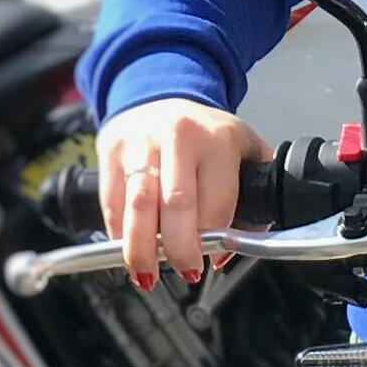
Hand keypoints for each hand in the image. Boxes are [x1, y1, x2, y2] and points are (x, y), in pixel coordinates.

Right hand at [97, 96, 258, 290]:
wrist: (161, 92)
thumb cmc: (206, 134)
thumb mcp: (244, 149)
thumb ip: (255, 193)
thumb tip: (234, 245)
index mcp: (216, 140)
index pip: (216, 202)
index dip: (214, 240)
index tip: (212, 260)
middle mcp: (177, 136)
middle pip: (175, 204)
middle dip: (179, 249)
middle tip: (184, 270)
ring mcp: (140, 141)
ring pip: (137, 206)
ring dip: (141, 249)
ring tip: (147, 274)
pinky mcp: (111, 151)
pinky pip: (112, 203)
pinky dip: (119, 234)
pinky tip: (129, 250)